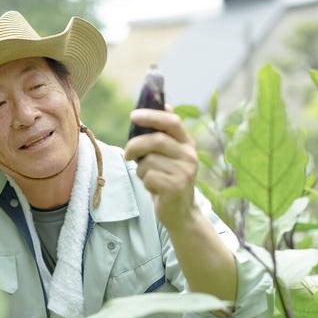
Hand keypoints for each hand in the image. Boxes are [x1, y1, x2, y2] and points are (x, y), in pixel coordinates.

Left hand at [124, 106, 198, 232]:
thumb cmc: (168, 178)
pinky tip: (153, 188)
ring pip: (149, 161)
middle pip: (156, 141)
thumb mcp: (169, 155)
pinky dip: (145, 182)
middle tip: (127, 154)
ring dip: (141, 170)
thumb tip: (166, 105)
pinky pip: (149, 177)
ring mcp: (185, 172)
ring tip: (148, 177)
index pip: (173, 122)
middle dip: (135, 145)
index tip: (133, 115)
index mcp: (187, 144)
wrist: (181, 212)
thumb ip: (164, 134)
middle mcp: (190, 156)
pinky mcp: (176, 187)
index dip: (152, 116)